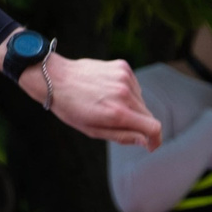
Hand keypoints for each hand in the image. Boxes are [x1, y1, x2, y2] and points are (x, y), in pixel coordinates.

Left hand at [32, 53, 161, 148]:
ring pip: (141, 100)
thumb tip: (145, 141)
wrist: (55, 78)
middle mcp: (124, 93)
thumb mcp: (93, 130)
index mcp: (117, 113)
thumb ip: (122, 137)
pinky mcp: (123, 67)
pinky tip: (108, 91)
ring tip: (107, 104)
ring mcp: (125, 78)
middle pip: (148, 115)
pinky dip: (127, 92)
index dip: (155, 139)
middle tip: (117, 123)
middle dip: (139, 124)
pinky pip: (135, 86)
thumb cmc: (71, 107)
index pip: (154, 127)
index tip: (150, 145)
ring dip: (131, 106)